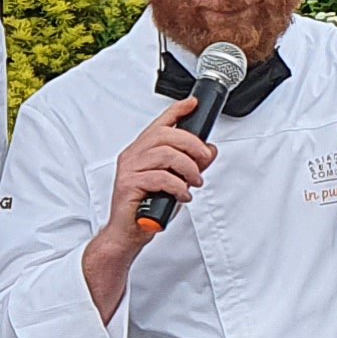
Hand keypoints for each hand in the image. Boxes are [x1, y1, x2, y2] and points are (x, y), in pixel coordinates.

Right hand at [100, 100, 215, 248]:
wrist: (127, 234)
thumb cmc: (147, 208)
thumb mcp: (176, 182)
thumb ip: (191, 165)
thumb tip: (209, 150)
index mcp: (141, 151)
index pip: (159, 125)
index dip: (177, 111)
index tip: (192, 104)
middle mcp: (133, 156)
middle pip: (165, 135)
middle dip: (191, 144)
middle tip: (203, 159)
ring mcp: (129, 170)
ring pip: (165, 155)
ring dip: (187, 168)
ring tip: (195, 182)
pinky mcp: (128, 185)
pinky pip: (160, 178)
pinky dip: (178, 186)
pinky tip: (183, 195)